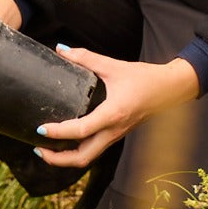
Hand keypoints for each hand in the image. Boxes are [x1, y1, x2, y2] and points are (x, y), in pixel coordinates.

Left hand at [32, 46, 199, 168]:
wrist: (169, 90)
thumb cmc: (144, 78)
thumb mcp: (114, 66)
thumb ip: (86, 58)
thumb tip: (61, 49)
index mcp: (113, 113)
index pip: (81, 130)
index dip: (59, 132)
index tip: (41, 129)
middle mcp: (114, 130)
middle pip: (82, 157)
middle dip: (57, 159)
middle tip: (38, 148)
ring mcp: (116, 135)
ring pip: (88, 157)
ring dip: (66, 159)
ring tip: (47, 149)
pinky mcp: (117, 135)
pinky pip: (95, 150)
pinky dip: (78, 150)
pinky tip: (67, 141)